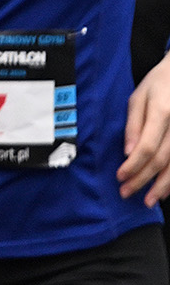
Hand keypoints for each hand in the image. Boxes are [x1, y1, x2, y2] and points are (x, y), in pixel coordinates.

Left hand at [123, 56, 169, 203]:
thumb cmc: (159, 84)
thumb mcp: (139, 97)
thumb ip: (133, 125)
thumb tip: (127, 152)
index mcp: (164, 112)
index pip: (147, 147)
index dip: (133, 165)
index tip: (120, 176)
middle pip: (162, 160)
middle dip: (144, 179)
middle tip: (127, 193)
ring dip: (164, 186)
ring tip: (149, 200)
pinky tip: (166, 189)